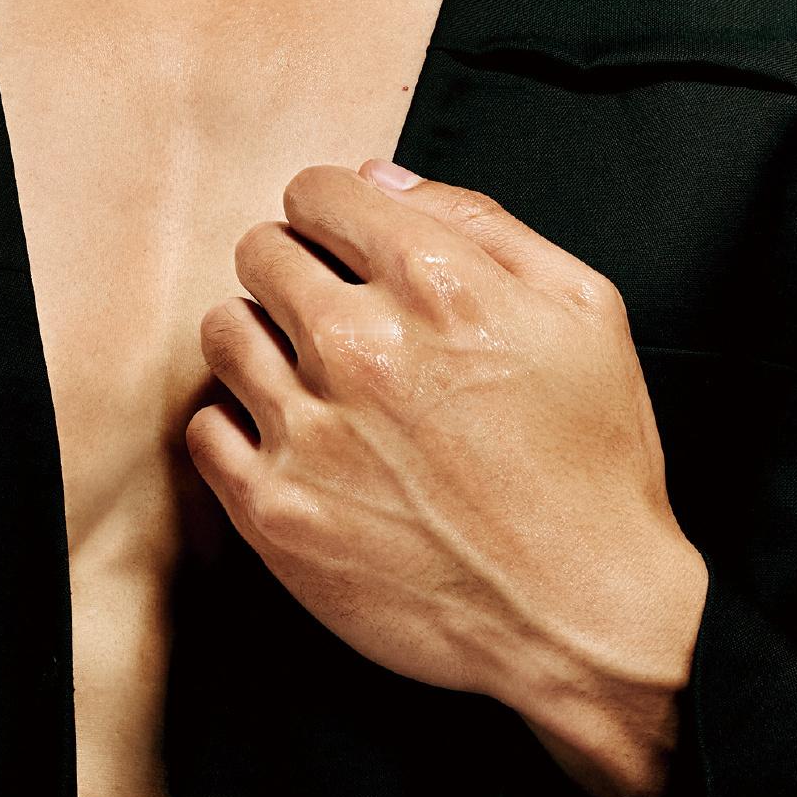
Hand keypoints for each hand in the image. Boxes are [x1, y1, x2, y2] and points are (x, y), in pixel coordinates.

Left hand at [184, 161, 709, 796]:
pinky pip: (205, 428)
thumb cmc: (591, 462)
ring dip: (260, 341)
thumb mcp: (582, 309)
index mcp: (436, 283)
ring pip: (222, 331)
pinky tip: (292, 439)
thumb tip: (381, 178)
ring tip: (309, 376)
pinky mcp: (276, 511)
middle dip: (294, 269)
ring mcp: (309, 431)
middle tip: (331, 312)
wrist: (584, 618)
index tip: (344, 245)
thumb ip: (480, 222)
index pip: (316, 191)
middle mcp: (359, 346)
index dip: (331, 212)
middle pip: (259, 251)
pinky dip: (239, 425)